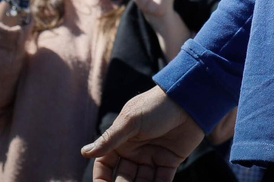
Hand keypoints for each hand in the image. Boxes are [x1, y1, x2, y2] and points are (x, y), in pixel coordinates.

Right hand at [82, 86, 203, 181]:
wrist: (189, 99)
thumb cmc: (157, 106)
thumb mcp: (130, 121)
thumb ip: (110, 139)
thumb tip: (85, 152)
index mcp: (121, 140)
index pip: (105, 166)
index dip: (101, 179)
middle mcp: (134, 151)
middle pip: (122, 177)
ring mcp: (152, 157)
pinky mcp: (170, 162)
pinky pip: (161, 181)